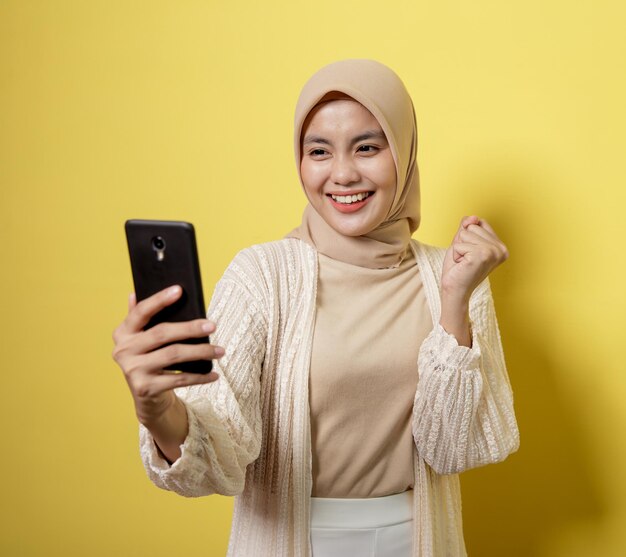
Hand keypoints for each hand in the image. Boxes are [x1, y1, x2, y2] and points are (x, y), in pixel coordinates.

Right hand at [112, 285, 222, 425]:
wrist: (146, 396)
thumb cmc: (149, 358)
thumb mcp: (141, 338)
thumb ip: (139, 317)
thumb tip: (135, 293)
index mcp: (122, 333)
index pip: (141, 312)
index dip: (159, 300)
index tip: (179, 290)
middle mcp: (123, 351)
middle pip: (161, 333)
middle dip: (190, 328)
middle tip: (212, 325)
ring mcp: (133, 371)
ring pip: (173, 355)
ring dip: (201, 352)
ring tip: (220, 350)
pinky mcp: (145, 388)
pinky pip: (179, 379)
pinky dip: (199, 377)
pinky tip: (214, 374)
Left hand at [441, 216, 508, 302]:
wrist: (454, 290)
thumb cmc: (458, 268)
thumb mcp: (462, 242)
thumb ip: (467, 227)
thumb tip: (472, 217)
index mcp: (500, 246)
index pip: (479, 223)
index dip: (467, 237)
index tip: (470, 253)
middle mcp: (501, 249)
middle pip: (472, 227)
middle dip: (462, 242)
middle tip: (466, 259)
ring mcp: (493, 252)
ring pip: (465, 234)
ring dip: (459, 249)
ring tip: (464, 262)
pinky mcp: (481, 255)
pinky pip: (458, 244)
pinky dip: (456, 254)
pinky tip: (462, 265)